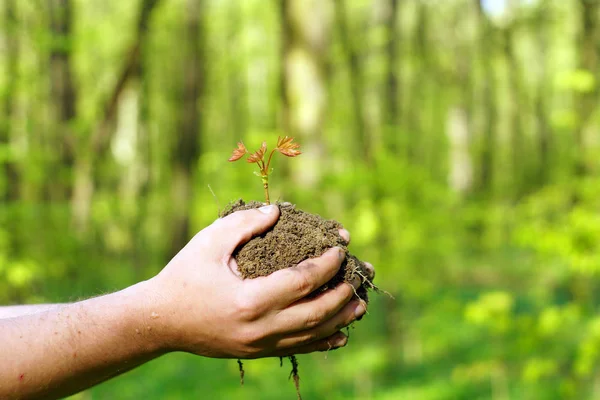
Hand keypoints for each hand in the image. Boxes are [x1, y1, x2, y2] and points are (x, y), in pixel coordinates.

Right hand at [146, 205, 367, 358]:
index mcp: (249, 300)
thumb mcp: (209, 242)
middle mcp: (259, 328)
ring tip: (360, 304)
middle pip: (315, 314)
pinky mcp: (256, 353)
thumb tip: (278, 211)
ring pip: (311, 336)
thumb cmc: (183, 276)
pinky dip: (322, 343)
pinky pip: (297, 350)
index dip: (327, 265)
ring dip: (340, 320)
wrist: (159, 321)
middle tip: (358, 275)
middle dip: (342, 294)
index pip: (302, 282)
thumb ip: (245, 223)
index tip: (341, 249)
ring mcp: (259, 345)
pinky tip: (340, 336)